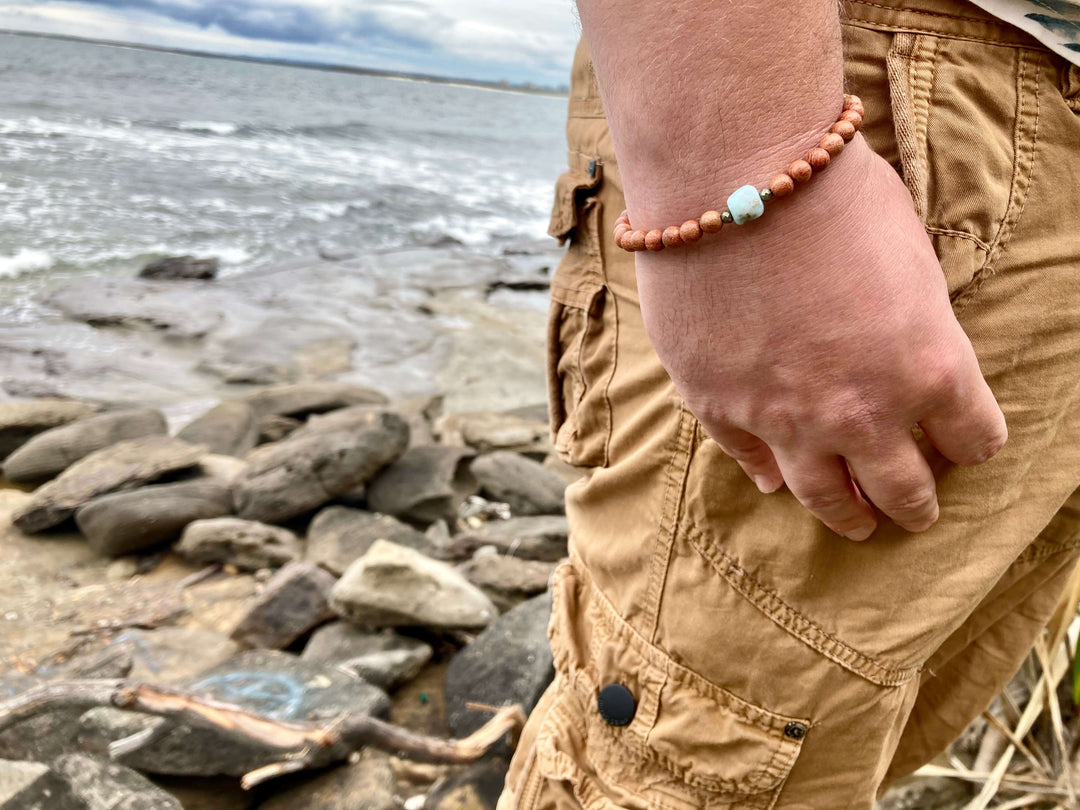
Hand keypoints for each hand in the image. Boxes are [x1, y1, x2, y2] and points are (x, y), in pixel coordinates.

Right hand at [635, 137, 1006, 539]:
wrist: (730, 174)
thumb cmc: (833, 195)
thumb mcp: (912, 255)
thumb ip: (918, 323)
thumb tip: (901, 355)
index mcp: (928, 368)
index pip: (975, 438)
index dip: (974, 442)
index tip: (964, 439)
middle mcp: (861, 411)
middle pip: (903, 491)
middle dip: (917, 505)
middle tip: (915, 510)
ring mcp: (784, 417)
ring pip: (825, 497)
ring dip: (848, 517)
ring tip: (855, 524)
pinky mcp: (719, 405)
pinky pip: (749, 460)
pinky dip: (766, 473)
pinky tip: (774, 480)